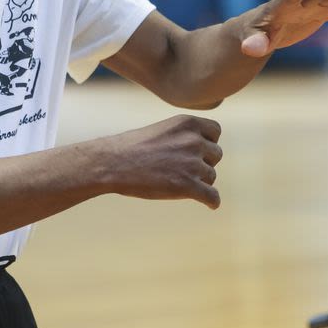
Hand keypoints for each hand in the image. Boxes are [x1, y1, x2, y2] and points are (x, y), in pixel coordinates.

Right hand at [99, 115, 223, 208]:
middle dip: (203, 163)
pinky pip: (212, 197)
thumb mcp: (164, 129)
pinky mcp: (187, 186)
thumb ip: (185, 135)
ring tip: (179, 183)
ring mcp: (192, 164)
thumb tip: (204, 149)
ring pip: (211, 176)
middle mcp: (194, 141)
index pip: (215, 132)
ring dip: (200, 181)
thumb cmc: (132, 147)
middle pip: (215, 155)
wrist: (112, 163)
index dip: (207, 143)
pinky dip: (212, 201)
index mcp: (188, 123)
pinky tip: (209, 204)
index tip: (196, 151)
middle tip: (181, 169)